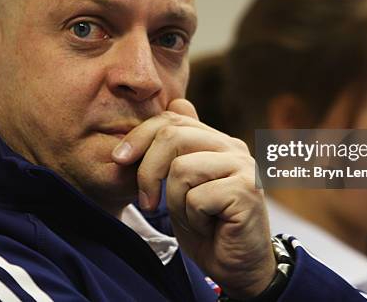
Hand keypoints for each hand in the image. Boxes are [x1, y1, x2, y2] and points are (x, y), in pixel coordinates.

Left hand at [112, 99, 275, 298]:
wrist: (237, 265)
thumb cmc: (207, 226)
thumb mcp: (184, 185)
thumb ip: (180, 149)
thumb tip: (177, 102)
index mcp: (216, 141)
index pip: (172, 119)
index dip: (139, 135)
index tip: (119, 160)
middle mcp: (233, 147)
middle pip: (172, 137)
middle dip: (148, 171)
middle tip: (146, 202)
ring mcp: (243, 166)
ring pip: (181, 169)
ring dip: (175, 203)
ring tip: (191, 216)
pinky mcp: (247, 190)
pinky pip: (197, 197)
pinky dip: (193, 219)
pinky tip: (209, 225)